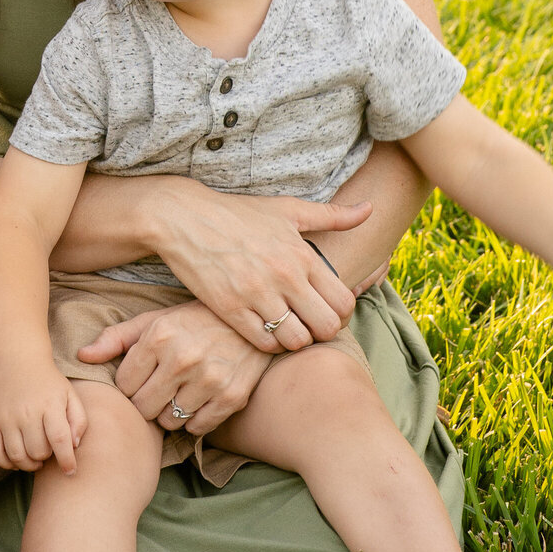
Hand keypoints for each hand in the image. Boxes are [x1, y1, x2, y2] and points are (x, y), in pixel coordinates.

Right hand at [0, 359, 87, 473]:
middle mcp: (26, 411)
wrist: (17, 360)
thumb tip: (74, 447)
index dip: (66, 461)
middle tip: (49, 450)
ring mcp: (6, 417)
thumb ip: (79, 421)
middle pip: (38, 451)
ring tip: (36, 458)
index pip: (59, 440)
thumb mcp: (70, 394)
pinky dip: (5, 463)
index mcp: (49, 404)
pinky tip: (16, 460)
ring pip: (17, 456)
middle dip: (47, 457)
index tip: (70, 471)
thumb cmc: (48, 383)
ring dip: (29, 464)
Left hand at [80, 300, 273, 436]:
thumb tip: (81, 356)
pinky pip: (196, 428)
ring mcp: (209, 380)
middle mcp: (182, 358)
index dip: (129, 384)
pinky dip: (194, 420)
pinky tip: (198, 399)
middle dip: (146, 401)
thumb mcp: (154, 320)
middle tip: (158, 388)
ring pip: (169, 422)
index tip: (141, 376)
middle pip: (143, 408)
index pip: (124, 384)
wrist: (251, 321)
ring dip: (170, 412)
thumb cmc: (193, 320)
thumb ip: (116, 338)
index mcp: (158, 336)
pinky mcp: (231, 397)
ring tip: (179, 392)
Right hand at [154, 187, 369, 350]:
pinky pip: (264, 343)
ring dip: (294, 340)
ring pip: (296, 341)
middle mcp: (284, 275)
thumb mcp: (286, 209)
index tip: (326, 309)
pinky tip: (260, 327)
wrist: (182, 217)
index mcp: (302, 254)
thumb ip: (331, 215)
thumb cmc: (237, 213)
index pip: (344, 301)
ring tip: (284, 327)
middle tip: (307, 324)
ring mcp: (257, 294)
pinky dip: (267, 341)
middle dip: (321, 331)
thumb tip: (370, 209)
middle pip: (326, 327)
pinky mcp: (230, 309)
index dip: (341, 313)